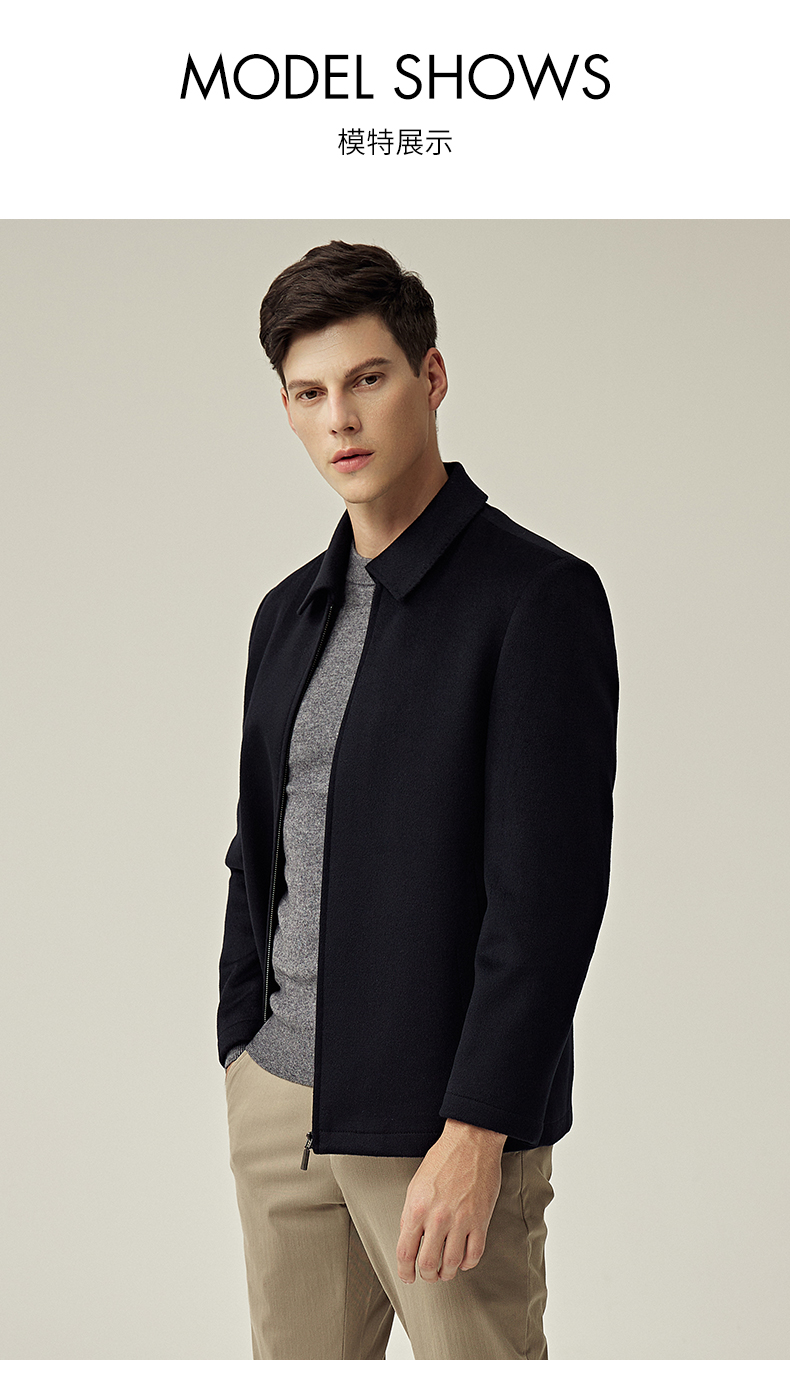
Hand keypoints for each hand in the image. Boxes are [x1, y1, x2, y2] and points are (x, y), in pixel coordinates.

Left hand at [396, 1119, 506, 1283]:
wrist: (471, 1142)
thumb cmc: (443, 1159)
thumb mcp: (415, 1185)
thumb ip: (410, 1215)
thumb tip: (409, 1240)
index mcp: (417, 1208)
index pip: (405, 1253)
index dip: (405, 1271)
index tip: (408, 1277)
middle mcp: (437, 1218)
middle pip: (428, 1264)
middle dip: (427, 1275)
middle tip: (429, 1275)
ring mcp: (461, 1221)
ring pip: (451, 1264)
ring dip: (447, 1273)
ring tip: (446, 1270)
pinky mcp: (481, 1220)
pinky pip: (474, 1255)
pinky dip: (467, 1263)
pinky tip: (463, 1258)